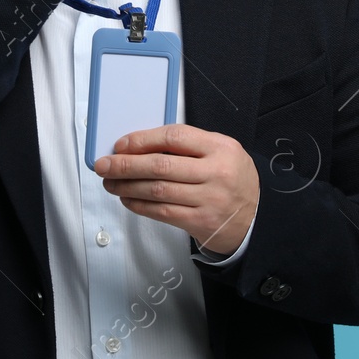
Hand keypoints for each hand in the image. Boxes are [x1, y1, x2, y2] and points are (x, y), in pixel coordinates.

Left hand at [94, 124, 258, 255]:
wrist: (255, 219)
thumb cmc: (231, 179)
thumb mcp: (221, 153)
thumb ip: (188, 147)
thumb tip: (139, 147)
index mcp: (220, 147)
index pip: (175, 136)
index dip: (143, 140)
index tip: (121, 145)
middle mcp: (216, 172)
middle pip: (161, 165)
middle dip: (126, 164)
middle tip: (104, 165)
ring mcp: (208, 199)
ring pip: (157, 190)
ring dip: (127, 186)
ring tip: (110, 182)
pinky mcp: (200, 222)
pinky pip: (161, 212)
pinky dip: (139, 204)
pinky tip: (127, 199)